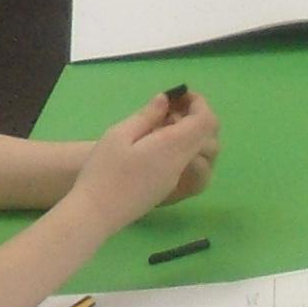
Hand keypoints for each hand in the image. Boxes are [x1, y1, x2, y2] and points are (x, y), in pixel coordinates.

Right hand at [70, 89, 224, 226]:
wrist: (97, 212)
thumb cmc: (103, 170)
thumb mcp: (118, 134)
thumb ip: (147, 116)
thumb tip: (166, 100)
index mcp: (172, 149)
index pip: (205, 122)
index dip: (199, 104)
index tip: (180, 95)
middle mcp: (183, 165)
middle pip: (210, 138)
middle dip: (198, 117)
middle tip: (170, 108)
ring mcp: (180, 180)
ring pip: (205, 153)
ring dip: (193, 133)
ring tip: (164, 124)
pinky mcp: (172, 189)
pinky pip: (193, 164)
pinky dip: (187, 148)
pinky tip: (161, 143)